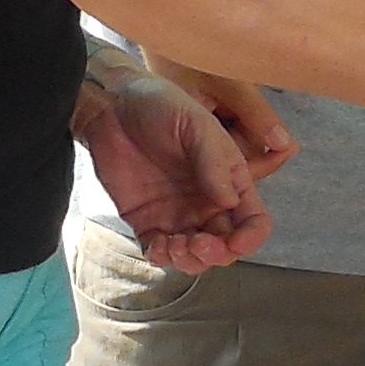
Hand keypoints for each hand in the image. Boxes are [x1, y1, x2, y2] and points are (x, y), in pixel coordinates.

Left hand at [75, 59, 277, 271]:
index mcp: (229, 180)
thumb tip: (229, 201)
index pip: (252, 219)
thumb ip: (215, 161)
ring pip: (194, 256)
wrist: (112, 106)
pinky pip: (160, 252)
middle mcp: (207, 202)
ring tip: (175, 246)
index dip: (251, 237)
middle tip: (199, 244)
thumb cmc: (160, 104)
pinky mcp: (147, 222)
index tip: (236, 243)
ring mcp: (177, 215)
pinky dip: (162, 258)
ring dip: (191, 261)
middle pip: (225, 245)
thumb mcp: (195, 123)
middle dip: (217, 254)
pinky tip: (157, 247)